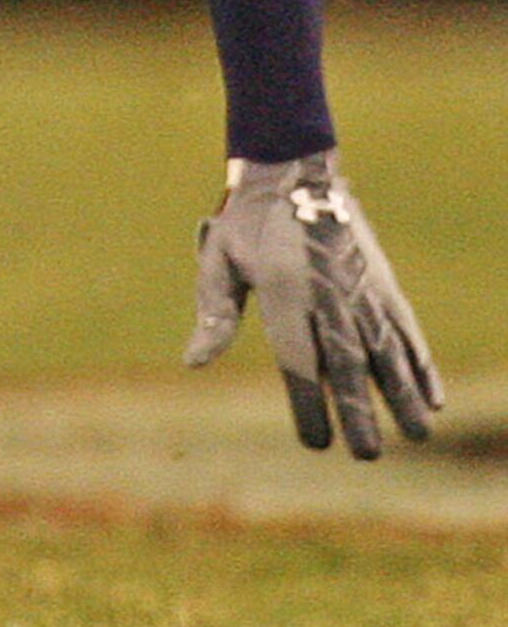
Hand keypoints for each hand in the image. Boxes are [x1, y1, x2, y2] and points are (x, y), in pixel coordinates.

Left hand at [186, 152, 439, 456]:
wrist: (294, 171)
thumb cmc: (247, 222)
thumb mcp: (219, 259)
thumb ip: (214, 312)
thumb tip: (195, 361)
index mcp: (285, 295)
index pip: (299, 362)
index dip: (310, 404)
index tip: (317, 442)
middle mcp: (329, 297)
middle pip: (349, 365)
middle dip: (361, 412)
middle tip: (368, 455)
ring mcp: (362, 290)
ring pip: (388, 351)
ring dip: (403, 394)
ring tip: (416, 435)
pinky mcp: (383, 283)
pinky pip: (406, 330)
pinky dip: (421, 363)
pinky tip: (432, 397)